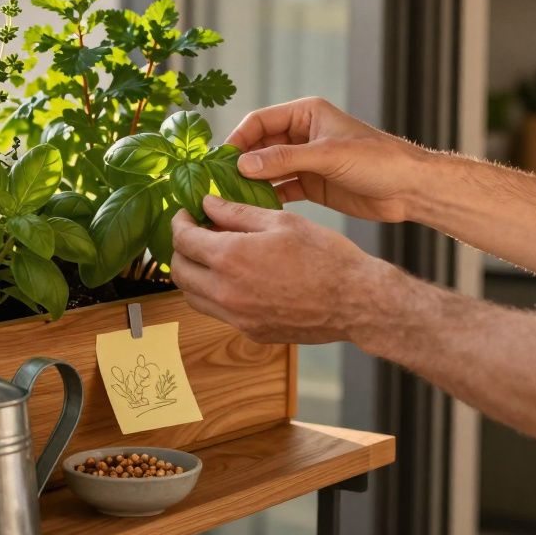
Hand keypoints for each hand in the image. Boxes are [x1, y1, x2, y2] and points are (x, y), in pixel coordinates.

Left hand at [169, 195, 401, 344]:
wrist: (356, 301)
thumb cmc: (325, 256)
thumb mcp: (280, 222)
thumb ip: (236, 212)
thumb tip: (207, 202)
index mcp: (231, 258)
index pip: (183, 240)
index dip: (179, 222)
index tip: (186, 214)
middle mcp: (226, 292)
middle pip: (179, 271)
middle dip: (180, 249)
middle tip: (195, 234)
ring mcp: (237, 317)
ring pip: (192, 296)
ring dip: (194, 274)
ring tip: (213, 255)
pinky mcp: (250, 332)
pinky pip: (217, 312)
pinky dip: (214, 294)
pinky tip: (235, 277)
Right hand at [228, 96, 428, 222]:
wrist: (409, 189)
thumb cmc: (376, 160)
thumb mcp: (327, 155)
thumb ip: (284, 159)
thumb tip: (243, 164)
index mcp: (306, 114)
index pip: (260, 121)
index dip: (238, 138)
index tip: (220, 160)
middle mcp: (302, 135)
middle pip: (259, 146)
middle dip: (240, 163)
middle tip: (219, 183)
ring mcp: (305, 161)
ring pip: (267, 169)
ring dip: (251, 182)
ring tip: (230, 199)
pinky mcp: (311, 184)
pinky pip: (280, 188)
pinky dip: (267, 197)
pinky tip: (254, 208)